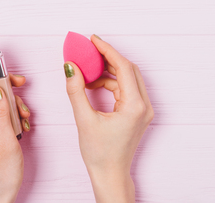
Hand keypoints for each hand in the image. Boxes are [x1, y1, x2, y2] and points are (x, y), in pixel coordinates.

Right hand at [64, 35, 153, 202]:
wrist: (110, 174)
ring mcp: (143, 110)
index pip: (123, 67)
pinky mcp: (137, 113)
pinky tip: (93, 86)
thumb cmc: (99, 153)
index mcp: (135, 106)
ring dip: (108, 72)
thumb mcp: (84, 119)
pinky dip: (110, 84)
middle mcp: (144, 106)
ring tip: (87, 73)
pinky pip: (125, 89)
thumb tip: (70, 67)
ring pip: (127, 78)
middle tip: (89, 50)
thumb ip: (76, 90)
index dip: (107, 50)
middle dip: (108, 58)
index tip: (93, 39)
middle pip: (129, 69)